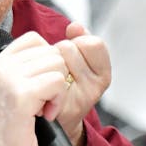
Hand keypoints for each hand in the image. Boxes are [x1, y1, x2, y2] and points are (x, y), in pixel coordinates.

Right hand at [0, 31, 70, 145]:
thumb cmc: (13, 128)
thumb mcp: (13, 90)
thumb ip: (27, 68)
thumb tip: (55, 51)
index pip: (34, 39)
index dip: (47, 60)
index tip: (39, 86)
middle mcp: (1, 66)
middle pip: (51, 51)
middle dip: (55, 77)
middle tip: (43, 101)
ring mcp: (9, 79)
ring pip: (57, 65)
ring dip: (58, 90)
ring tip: (43, 108)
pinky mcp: (22, 95)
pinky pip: (57, 82)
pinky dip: (58, 101)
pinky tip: (45, 115)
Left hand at [49, 22, 111, 145]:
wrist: (51, 119)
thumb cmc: (63, 83)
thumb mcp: (79, 57)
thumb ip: (80, 38)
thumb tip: (75, 26)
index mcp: (103, 73)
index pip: (92, 43)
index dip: (77, 42)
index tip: (70, 54)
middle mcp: (96, 87)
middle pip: (72, 48)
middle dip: (59, 52)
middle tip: (56, 69)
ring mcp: (80, 98)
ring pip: (58, 58)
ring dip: (48, 62)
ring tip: (48, 76)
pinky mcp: (62, 106)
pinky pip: (49, 76)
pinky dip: (42, 76)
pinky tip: (42, 85)